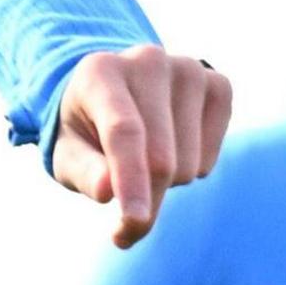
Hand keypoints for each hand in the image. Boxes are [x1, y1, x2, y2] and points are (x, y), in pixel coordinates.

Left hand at [47, 46, 233, 247]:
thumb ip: (83, 171)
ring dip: (165, 183)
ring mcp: (189, 69)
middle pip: (160, 158)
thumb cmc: (85, 130)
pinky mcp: (218, 84)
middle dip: (144, 200)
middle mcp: (148, 61)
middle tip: (125, 218)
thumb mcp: (67, 153)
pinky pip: (210, 158)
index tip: (135, 222)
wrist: (116, 94)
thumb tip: (107, 190)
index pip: (124, 132)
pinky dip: (191, 169)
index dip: (131, 181)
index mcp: (100, 71)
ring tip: (142, 158)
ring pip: (188, 164)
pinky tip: (171, 145)